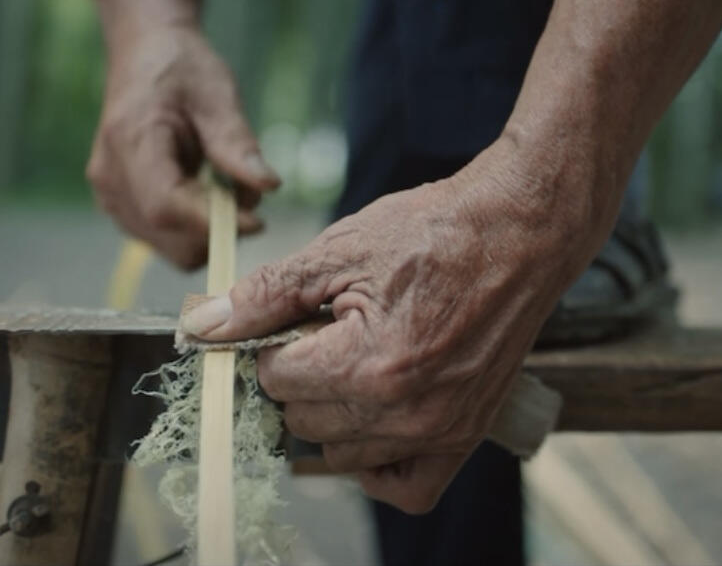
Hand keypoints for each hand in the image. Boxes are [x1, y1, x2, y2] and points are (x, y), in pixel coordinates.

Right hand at [87, 25, 279, 268]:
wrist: (145, 55)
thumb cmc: (183, 70)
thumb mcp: (218, 96)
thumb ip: (238, 144)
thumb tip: (268, 187)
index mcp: (130, 141)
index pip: (166, 206)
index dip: (213, 224)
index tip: (259, 222)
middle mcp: (111, 178)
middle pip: (171, 238)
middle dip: (218, 230)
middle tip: (245, 193)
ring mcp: (111, 198)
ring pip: (173, 249)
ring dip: (210, 231)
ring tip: (224, 184)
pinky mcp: (122, 209)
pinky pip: (168, 241)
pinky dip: (196, 229)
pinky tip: (206, 191)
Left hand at [182, 143, 584, 512]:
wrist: (520, 234)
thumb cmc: (436, 232)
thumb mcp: (341, 249)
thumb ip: (265, 294)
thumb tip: (202, 324)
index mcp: (370, 365)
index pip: (275, 381)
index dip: (273, 345)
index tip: (293, 320)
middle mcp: (406, 413)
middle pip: (302, 422)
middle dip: (299, 378)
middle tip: (326, 333)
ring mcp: (441, 432)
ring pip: (340, 457)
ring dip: (332, 416)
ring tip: (354, 362)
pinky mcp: (465, 437)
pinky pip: (404, 488)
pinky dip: (377, 466)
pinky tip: (371, 422)